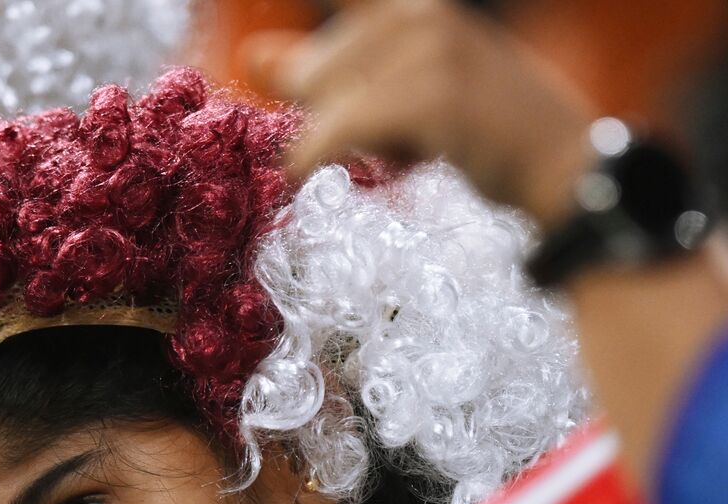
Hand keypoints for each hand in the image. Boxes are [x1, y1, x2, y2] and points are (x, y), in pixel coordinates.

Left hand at [242, 0, 596, 227]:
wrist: (564, 170)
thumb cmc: (485, 134)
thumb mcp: (403, 94)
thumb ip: (329, 72)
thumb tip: (255, 56)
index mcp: (413, 7)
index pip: (346, 0)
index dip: (304, 49)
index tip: (258, 51)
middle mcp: (422, 13)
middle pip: (314, 69)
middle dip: (329, 116)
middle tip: (392, 140)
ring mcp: (432, 48)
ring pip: (324, 99)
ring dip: (339, 141)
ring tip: (401, 154)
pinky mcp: (433, 93)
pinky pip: (339, 126)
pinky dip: (314, 152)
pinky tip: (303, 169)